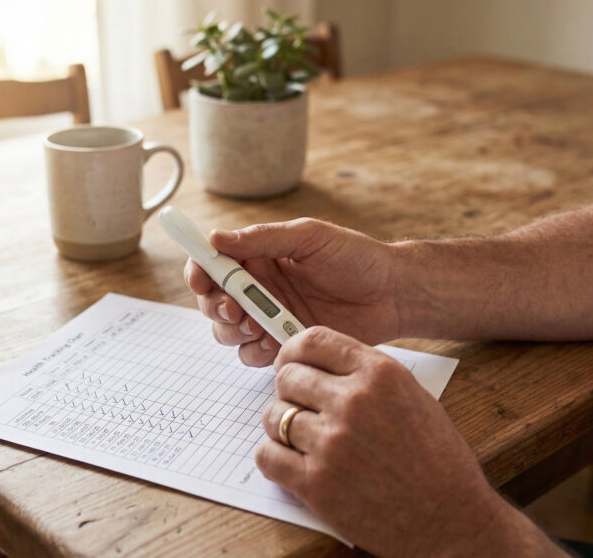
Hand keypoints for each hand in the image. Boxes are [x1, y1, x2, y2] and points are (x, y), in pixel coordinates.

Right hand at [184, 218, 398, 365]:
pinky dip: (255, 352)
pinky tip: (274, 344)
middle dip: (215, 306)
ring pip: (228, 331)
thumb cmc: (357, 258)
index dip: (199, 271)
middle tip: (235, 309)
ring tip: (258, 325)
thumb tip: (216, 238)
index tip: (200, 279)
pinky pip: (252, 354)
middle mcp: (259, 287)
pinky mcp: (284, 343)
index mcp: (260, 256)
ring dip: (232, 330)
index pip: (213, 262)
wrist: (393, 294)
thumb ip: (262, 239)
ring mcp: (270, 317)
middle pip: (213, 301)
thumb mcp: (309, 237)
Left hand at [257, 326, 563, 556]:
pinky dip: (273, 458)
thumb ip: (366, 377)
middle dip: (289, 392)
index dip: (293, 352)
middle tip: (301, 409)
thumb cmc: (437, 462)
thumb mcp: (412, 398)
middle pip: (288, 377)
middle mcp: (353, 401)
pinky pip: (267, 455)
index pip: (313, 340)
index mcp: (380, 373)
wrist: (452, 520)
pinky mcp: (316, 483)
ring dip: (281, 427)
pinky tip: (291, 463)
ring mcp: (331, 442)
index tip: (289, 364)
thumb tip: (319, 367)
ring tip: (301, 440)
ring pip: (274, 416)